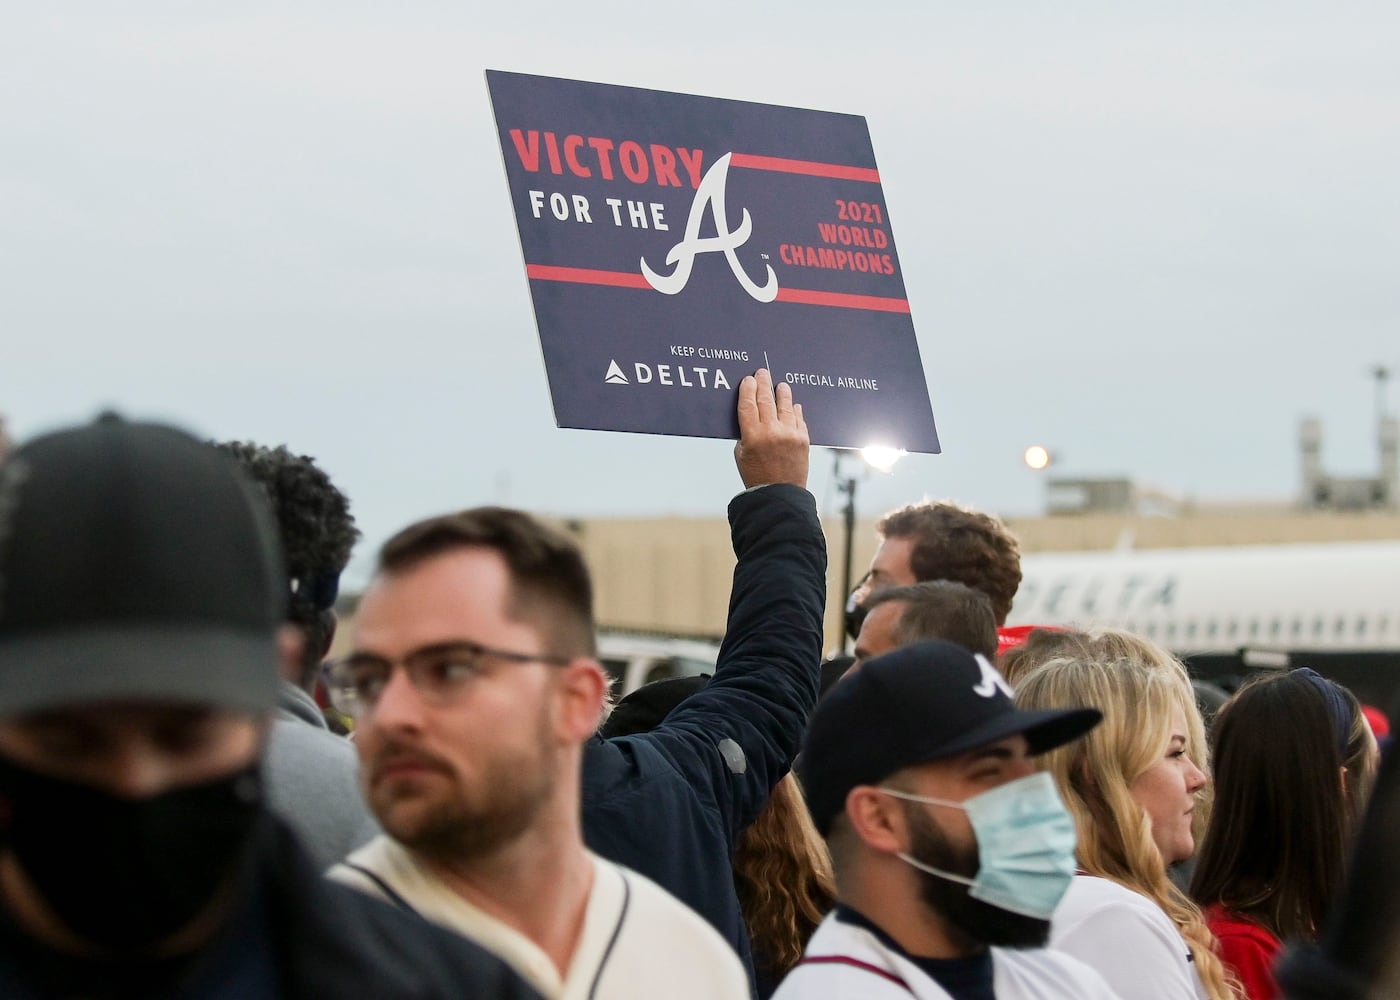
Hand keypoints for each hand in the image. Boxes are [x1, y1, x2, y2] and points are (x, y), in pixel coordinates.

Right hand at [734, 368, 808, 488]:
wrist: (780, 495)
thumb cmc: (757, 477)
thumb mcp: (741, 455)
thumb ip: (745, 434)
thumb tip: (753, 416)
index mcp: (752, 436)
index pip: (748, 404)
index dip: (748, 389)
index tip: (748, 380)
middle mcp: (772, 432)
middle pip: (766, 400)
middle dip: (763, 384)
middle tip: (763, 372)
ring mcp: (789, 435)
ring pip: (785, 406)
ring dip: (782, 393)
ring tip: (780, 385)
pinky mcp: (803, 440)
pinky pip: (798, 419)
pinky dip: (795, 411)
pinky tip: (793, 405)